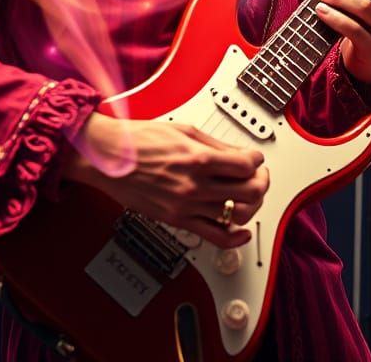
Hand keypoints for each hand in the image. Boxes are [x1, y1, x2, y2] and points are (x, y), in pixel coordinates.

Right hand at [65, 113, 268, 248]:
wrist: (109, 158)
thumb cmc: (140, 141)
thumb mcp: (186, 131)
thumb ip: (218, 146)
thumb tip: (242, 155)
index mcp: (199, 158)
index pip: (248, 165)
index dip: (257, 160)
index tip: (254, 158)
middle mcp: (195, 186)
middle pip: (250, 192)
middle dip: (261, 182)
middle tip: (258, 175)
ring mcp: (186, 207)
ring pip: (238, 216)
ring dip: (253, 205)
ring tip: (249, 195)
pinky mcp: (177, 221)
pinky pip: (214, 237)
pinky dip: (235, 238)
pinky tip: (242, 231)